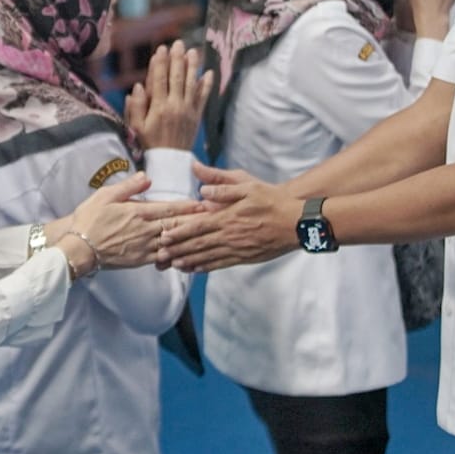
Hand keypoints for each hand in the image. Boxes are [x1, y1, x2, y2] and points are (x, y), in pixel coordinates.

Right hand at [49, 173, 197, 271]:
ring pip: (173, 242)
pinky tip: (187, 253)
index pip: (169, 209)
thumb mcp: (106, 195)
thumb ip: (129, 187)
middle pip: (176, 226)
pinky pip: (163, 257)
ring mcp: (143, 247)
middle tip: (214, 219)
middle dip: (196, 222)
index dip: (188, 207)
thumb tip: (147, 177)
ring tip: (207, 236)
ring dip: (190, 239)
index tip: (205, 203)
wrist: (77, 248)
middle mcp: (144, 230)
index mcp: (138, 212)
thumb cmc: (89, 219)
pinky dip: (177, 255)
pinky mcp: (140, 260)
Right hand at [126, 40, 213, 149]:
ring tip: (193, 51)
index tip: (161, 49)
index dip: (160, 63)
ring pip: (191, 84)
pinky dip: (207, 85)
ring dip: (192, 66)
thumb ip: (135, 106)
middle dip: (177, 59)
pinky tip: (209, 73)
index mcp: (158, 107)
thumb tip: (138, 86)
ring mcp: (188, 110)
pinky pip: (203, 98)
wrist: (169, 161)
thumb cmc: (149, 143)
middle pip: (177, 77)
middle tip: (178, 43)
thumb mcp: (136, 127)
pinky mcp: (197, 116)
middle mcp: (175, 106)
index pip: (159, 80)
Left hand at [141, 163, 302, 271]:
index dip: (179, 232)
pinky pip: (221, 264)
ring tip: (172, 264)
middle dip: (177, 250)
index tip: (163, 236)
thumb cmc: (271, 199)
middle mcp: (229, 235)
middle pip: (198, 244)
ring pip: (207, 257)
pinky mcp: (244, 257)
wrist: (295, 221)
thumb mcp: (247, 184)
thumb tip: (200, 186)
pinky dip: (206, 267)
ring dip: (188, 261)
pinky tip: (195, 269)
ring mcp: (237, 249)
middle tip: (159, 256)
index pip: (197, 226)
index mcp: (228, 216)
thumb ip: (222, 185)